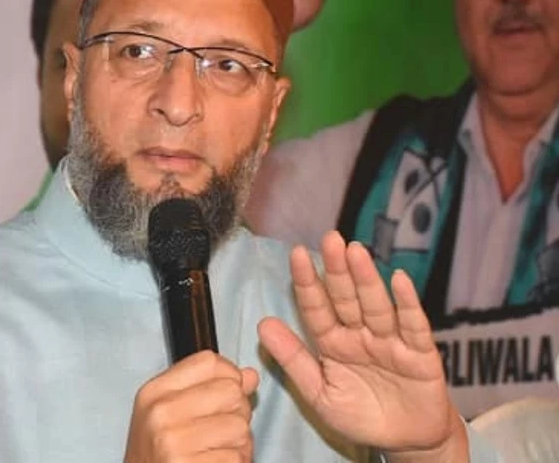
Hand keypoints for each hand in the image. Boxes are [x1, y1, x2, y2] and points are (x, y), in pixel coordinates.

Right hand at [124, 351, 258, 461]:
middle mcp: (161, 413)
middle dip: (237, 411)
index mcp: (155, 392)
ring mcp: (174, 443)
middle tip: (222, 429)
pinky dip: (235, 462)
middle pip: (231, 391)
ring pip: (240, 427)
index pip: (209, 362)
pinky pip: (237, 457)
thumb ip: (209, 388)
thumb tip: (250, 375)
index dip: (230, 375)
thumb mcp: (170, 412)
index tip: (226, 394)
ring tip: (218, 449)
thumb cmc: (159, 453)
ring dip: (239, 442)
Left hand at [259, 231, 467, 460]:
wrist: (407, 443)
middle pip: (346, 298)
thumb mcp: (320, 393)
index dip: (307, 283)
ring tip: (355, 251)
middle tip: (329, 239)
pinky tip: (398, 279)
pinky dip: (407, 303)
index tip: (296, 255)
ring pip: (376, 305)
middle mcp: (360, 335)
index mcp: (333, 343)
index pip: (317, 308)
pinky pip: (413, 325)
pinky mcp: (420, 354)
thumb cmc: (361, 416)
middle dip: (337, 270)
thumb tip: (262, 324)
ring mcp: (390, 341)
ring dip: (366, 279)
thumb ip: (293, 359)